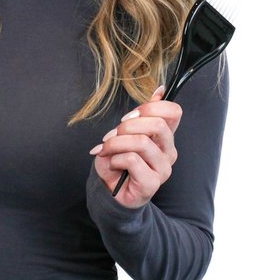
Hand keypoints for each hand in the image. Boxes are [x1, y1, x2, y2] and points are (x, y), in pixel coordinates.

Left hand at [90, 85, 182, 208]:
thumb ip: (142, 114)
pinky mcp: (152, 183)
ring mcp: (163, 168)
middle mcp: (168, 151)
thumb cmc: (118, 158)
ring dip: (116, 143)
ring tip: (106, 149)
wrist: (109, 189)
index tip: (131, 116)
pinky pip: (132, 160)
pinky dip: (115, 158)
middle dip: (128, 125)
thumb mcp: (126, 132)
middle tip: (112, 135)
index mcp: (165, 135)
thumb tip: (161, 89)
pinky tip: (112, 163)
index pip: (174, 112)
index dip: (151, 107)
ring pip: (141, 142)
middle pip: (157, 124)